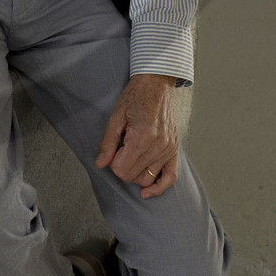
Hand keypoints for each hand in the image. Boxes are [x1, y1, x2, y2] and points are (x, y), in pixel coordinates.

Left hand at [94, 73, 178, 198]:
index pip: (121, 170)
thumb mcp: (116, 116)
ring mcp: (168, 149)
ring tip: (131, 155)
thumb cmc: (136, 96)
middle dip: (122, 167)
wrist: (157, 83)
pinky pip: (170, 177)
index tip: (112, 150)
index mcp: (141, 138)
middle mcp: (158, 147)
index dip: (112, 162)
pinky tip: (147, 192)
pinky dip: (158, 187)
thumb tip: (100, 163)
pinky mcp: (174, 150)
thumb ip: (108, 142)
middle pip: (133, 176)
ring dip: (135, 173)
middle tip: (120, 149)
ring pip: (147, 179)